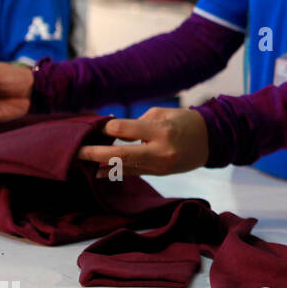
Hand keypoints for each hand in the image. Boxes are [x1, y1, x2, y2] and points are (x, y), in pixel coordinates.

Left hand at [77, 107, 208, 176]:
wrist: (212, 140)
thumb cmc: (184, 121)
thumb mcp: (162, 113)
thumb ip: (137, 123)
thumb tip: (112, 131)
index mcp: (161, 131)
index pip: (123, 130)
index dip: (106, 127)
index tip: (97, 125)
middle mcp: (160, 151)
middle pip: (119, 155)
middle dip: (93, 153)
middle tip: (74, 151)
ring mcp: (160, 166)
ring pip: (123, 167)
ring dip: (100, 164)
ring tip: (81, 161)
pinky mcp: (159, 174)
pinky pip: (133, 173)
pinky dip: (114, 172)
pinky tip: (98, 172)